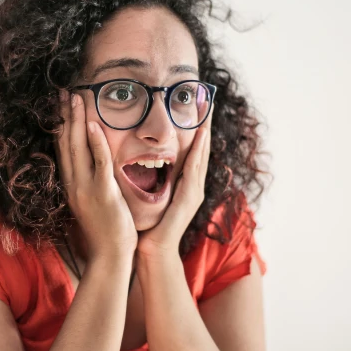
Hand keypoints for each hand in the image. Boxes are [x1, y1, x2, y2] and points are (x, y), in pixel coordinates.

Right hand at [54, 90, 137, 260]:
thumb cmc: (105, 229)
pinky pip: (99, 164)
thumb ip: (90, 181)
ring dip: (76, 122)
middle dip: (64, 116)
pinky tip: (94, 125)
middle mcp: (74, 184)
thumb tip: (93, 162)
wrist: (110, 256)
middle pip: (66, 144)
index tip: (60, 105)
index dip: (61, 126)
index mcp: (71, 185)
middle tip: (63, 92)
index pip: (63, 149)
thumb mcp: (92, 201)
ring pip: (78, 149)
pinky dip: (96, 144)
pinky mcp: (103, 194)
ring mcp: (86, 189)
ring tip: (75, 99)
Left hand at [137, 109, 211, 258]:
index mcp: (184, 182)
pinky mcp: (190, 198)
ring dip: (206, 134)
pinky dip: (198, 152)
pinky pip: (194, 170)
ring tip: (208, 114)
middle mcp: (193, 184)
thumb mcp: (150, 192)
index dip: (195, 130)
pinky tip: (200, 138)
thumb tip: (142, 157)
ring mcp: (195, 191)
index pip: (192, 150)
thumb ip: (151, 176)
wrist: (152, 248)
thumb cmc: (148, 222)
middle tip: (208, 102)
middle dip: (205, 126)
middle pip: (201, 149)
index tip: (196, 108)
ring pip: (202, 156)